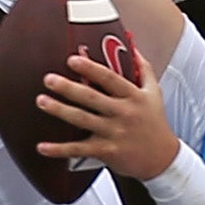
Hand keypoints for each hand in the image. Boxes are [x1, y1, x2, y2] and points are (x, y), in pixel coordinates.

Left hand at [35, 46, 177, 180]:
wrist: (162, 159)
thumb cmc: (155, 123)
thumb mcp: (154, 92)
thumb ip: (143, 67)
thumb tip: (132, 46)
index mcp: (133, 96)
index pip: (110, 78)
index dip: (90, 68)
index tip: (72, 59)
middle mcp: (122, 113)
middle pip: (92, 98)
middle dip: (68, 88)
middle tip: (49, 79)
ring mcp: (113, 133)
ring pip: (82, 120)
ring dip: (60, 111)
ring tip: (41, 101)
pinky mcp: (106, 151)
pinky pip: (79, 150)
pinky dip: (59, 150)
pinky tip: (42, 146)